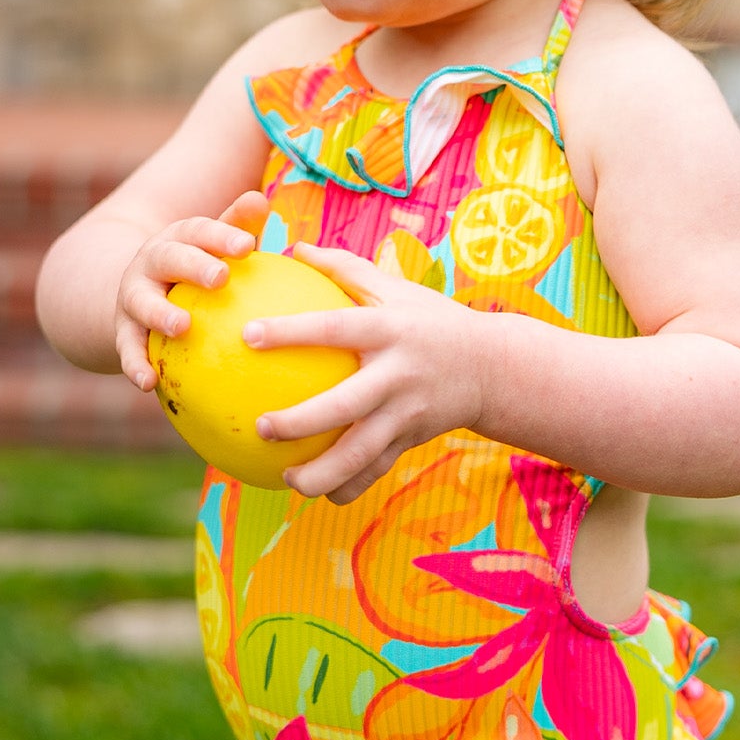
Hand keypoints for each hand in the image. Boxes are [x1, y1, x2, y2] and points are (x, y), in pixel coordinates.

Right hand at [115, 190, 267, 391]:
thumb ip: (236, 227)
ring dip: (159, 313)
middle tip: (220, 277)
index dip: (222, 236)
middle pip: (170, 259)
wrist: (136, 292)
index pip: (200, 231)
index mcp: (178, 239)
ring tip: (182, 326)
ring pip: (142, 302)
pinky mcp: (123, 330)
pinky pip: (127, 348)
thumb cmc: (194, 267)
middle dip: (193, 265)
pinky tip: (148, 383)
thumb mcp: (211, 245)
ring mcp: (134, 296)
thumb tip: (262, 199)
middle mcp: (151, 263)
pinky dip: (135, 364)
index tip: (247, 246)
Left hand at [244, 243, 489, 504]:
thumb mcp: (396, 287)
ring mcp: (407, 412)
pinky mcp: (412, 439)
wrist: (492, 367)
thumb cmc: (432, 320)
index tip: (248, 335)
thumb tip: (293, 246)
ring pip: (361, 452)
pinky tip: (320, 494)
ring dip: (321, 472)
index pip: (334, 328)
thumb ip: (345, 268)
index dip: (291, 332)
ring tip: (287, 478)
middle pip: (345, 404)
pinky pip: (377, 469)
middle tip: (261, 426)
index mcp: (389, 330)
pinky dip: (349, 487)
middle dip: (300, 421)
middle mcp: (398, 374)